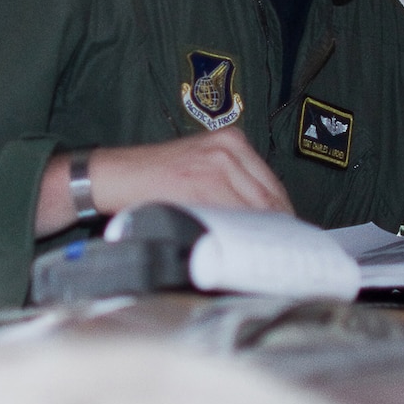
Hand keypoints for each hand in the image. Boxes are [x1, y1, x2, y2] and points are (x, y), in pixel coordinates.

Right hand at [35, 128, 292, 235]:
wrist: (113, 176)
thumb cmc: (155, 178)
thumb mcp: (199, 168)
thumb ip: (231, 186)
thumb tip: (263, 222)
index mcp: (232, 141)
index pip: (272, 186)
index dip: (284, 217)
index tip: (290, 239)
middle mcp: (229, 148)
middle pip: (269, 198)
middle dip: (279, 230)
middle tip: (284, 257)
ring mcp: (216, 165)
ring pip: (254, 210)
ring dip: (262, 238)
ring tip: (266, 261)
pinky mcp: (201, 184)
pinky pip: (231, 217)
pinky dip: (239, 237)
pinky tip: (242, 253)